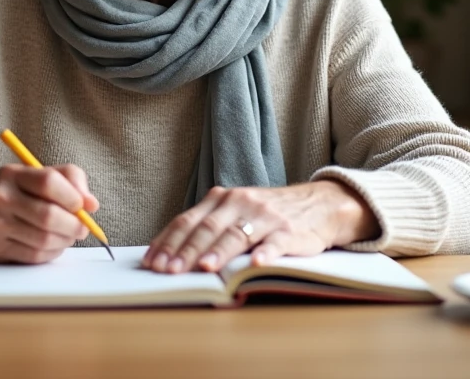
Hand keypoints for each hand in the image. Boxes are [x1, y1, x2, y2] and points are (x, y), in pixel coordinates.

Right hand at [0, 164, 98, 263]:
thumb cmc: (16, 192)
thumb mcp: (39, 175)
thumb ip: (71, 180)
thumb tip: (92, 204)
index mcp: (11, 174)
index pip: (48, 182)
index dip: (72, 196)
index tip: (82, 205)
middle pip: (48, 215)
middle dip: (74, 224)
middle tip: (83, 227)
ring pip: (43, 239)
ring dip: (65, 240)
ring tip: (68, 235)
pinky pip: (34, 256)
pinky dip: (52, 253)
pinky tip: (53, 245)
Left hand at [142, 181, 378, 273]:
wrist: (318, 204)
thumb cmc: (266, 214)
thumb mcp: (235, 212)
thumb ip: (207, 226)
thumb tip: (171, 253)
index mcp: (222, 199)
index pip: (187, 221)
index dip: (168, 242)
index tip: (152, 262)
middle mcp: (240, 203)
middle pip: (207, 229)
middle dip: (185, 251)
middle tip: (169, 271)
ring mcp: (265, 217)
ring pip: (236, 235)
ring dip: (218, 253)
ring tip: (204, 268)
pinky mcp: (289, 232)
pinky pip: (275, 243)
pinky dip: (265, 253)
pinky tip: (256, 264)